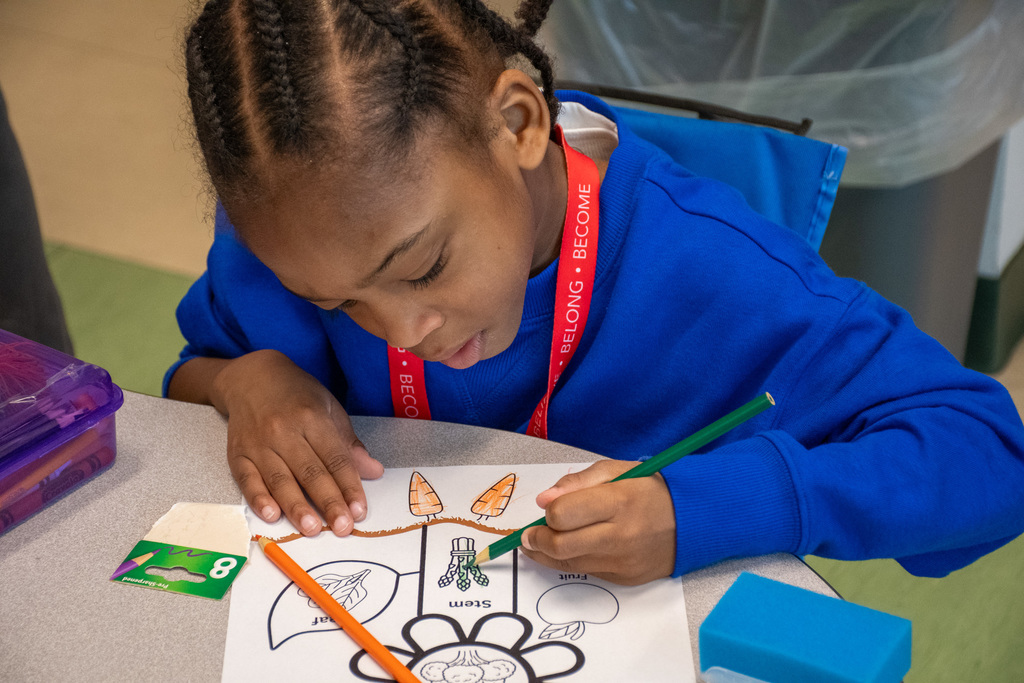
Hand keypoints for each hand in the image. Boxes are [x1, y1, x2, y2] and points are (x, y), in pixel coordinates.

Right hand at [211, 350, 383, 536]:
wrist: (251, 377)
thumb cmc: (296, 394)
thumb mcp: (328, 408)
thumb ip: (348, 443)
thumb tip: (373, 471)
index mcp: (312, 418)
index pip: (335, 459)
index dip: (349, 486)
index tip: (360, 510)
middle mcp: (284, 431)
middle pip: (310, 472)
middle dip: (329, 502)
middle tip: (343, 527)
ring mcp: (258, 444)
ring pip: (280, 480)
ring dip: (297, 507)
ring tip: (313, 529)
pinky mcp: (237, 454)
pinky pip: (248, 480)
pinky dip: (259, 499)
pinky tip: (272, 515)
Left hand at [519, 459, 675, 584]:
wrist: (694, 520)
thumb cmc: (651, 488)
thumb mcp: (617, 471)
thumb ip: (577, 482)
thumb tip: (544, 500)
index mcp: (619, 500)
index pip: (563, 514)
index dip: (546, 513)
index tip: (542, 509)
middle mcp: (621, 535)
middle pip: (561, 545)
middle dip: (536, 540)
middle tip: (528, 536)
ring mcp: (624, 561)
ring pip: (570, 564)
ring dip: (547, 555)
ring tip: (539, 544)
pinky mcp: (627, 578)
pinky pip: (588, 572)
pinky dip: (573, 562)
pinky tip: (568, 550)